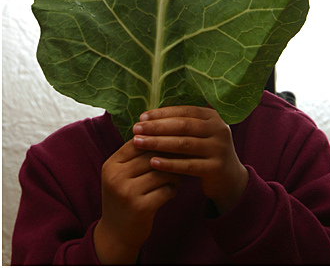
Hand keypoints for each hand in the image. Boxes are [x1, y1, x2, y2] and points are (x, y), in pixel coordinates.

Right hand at [93, 139, 180, 264]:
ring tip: (176, 177)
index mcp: (111, 165)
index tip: (172, 140)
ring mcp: (127, 193)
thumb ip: (136, 156)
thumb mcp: (121, 174)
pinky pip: (166, 190)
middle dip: (169, 156)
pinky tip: (172, 191)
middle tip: (181, 158)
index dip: (157, 139)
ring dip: (173, 174)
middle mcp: (116, 177)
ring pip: (161, 172)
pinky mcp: (141, 208)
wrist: (115, 234)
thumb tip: (163, 132)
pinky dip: (173, 190)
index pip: (138, 142)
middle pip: (151, 156)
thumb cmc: (123, 197)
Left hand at [132, 106, 248, 214]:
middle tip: (136, 129)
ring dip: (158, 143)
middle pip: (182, 126)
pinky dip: (169, 163)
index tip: (141, 117)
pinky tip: (153, 162)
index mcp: (212, 116)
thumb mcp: (199, 134)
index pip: (183, 111)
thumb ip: (181, 124)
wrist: (229, 179)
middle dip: (156, 127)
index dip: (161, 113)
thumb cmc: (205, 152)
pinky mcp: (216, 168)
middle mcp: (219, 129)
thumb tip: (147, 118)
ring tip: (139, 143)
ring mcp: (219, 149)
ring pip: (183, 144)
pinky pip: (188, 165)